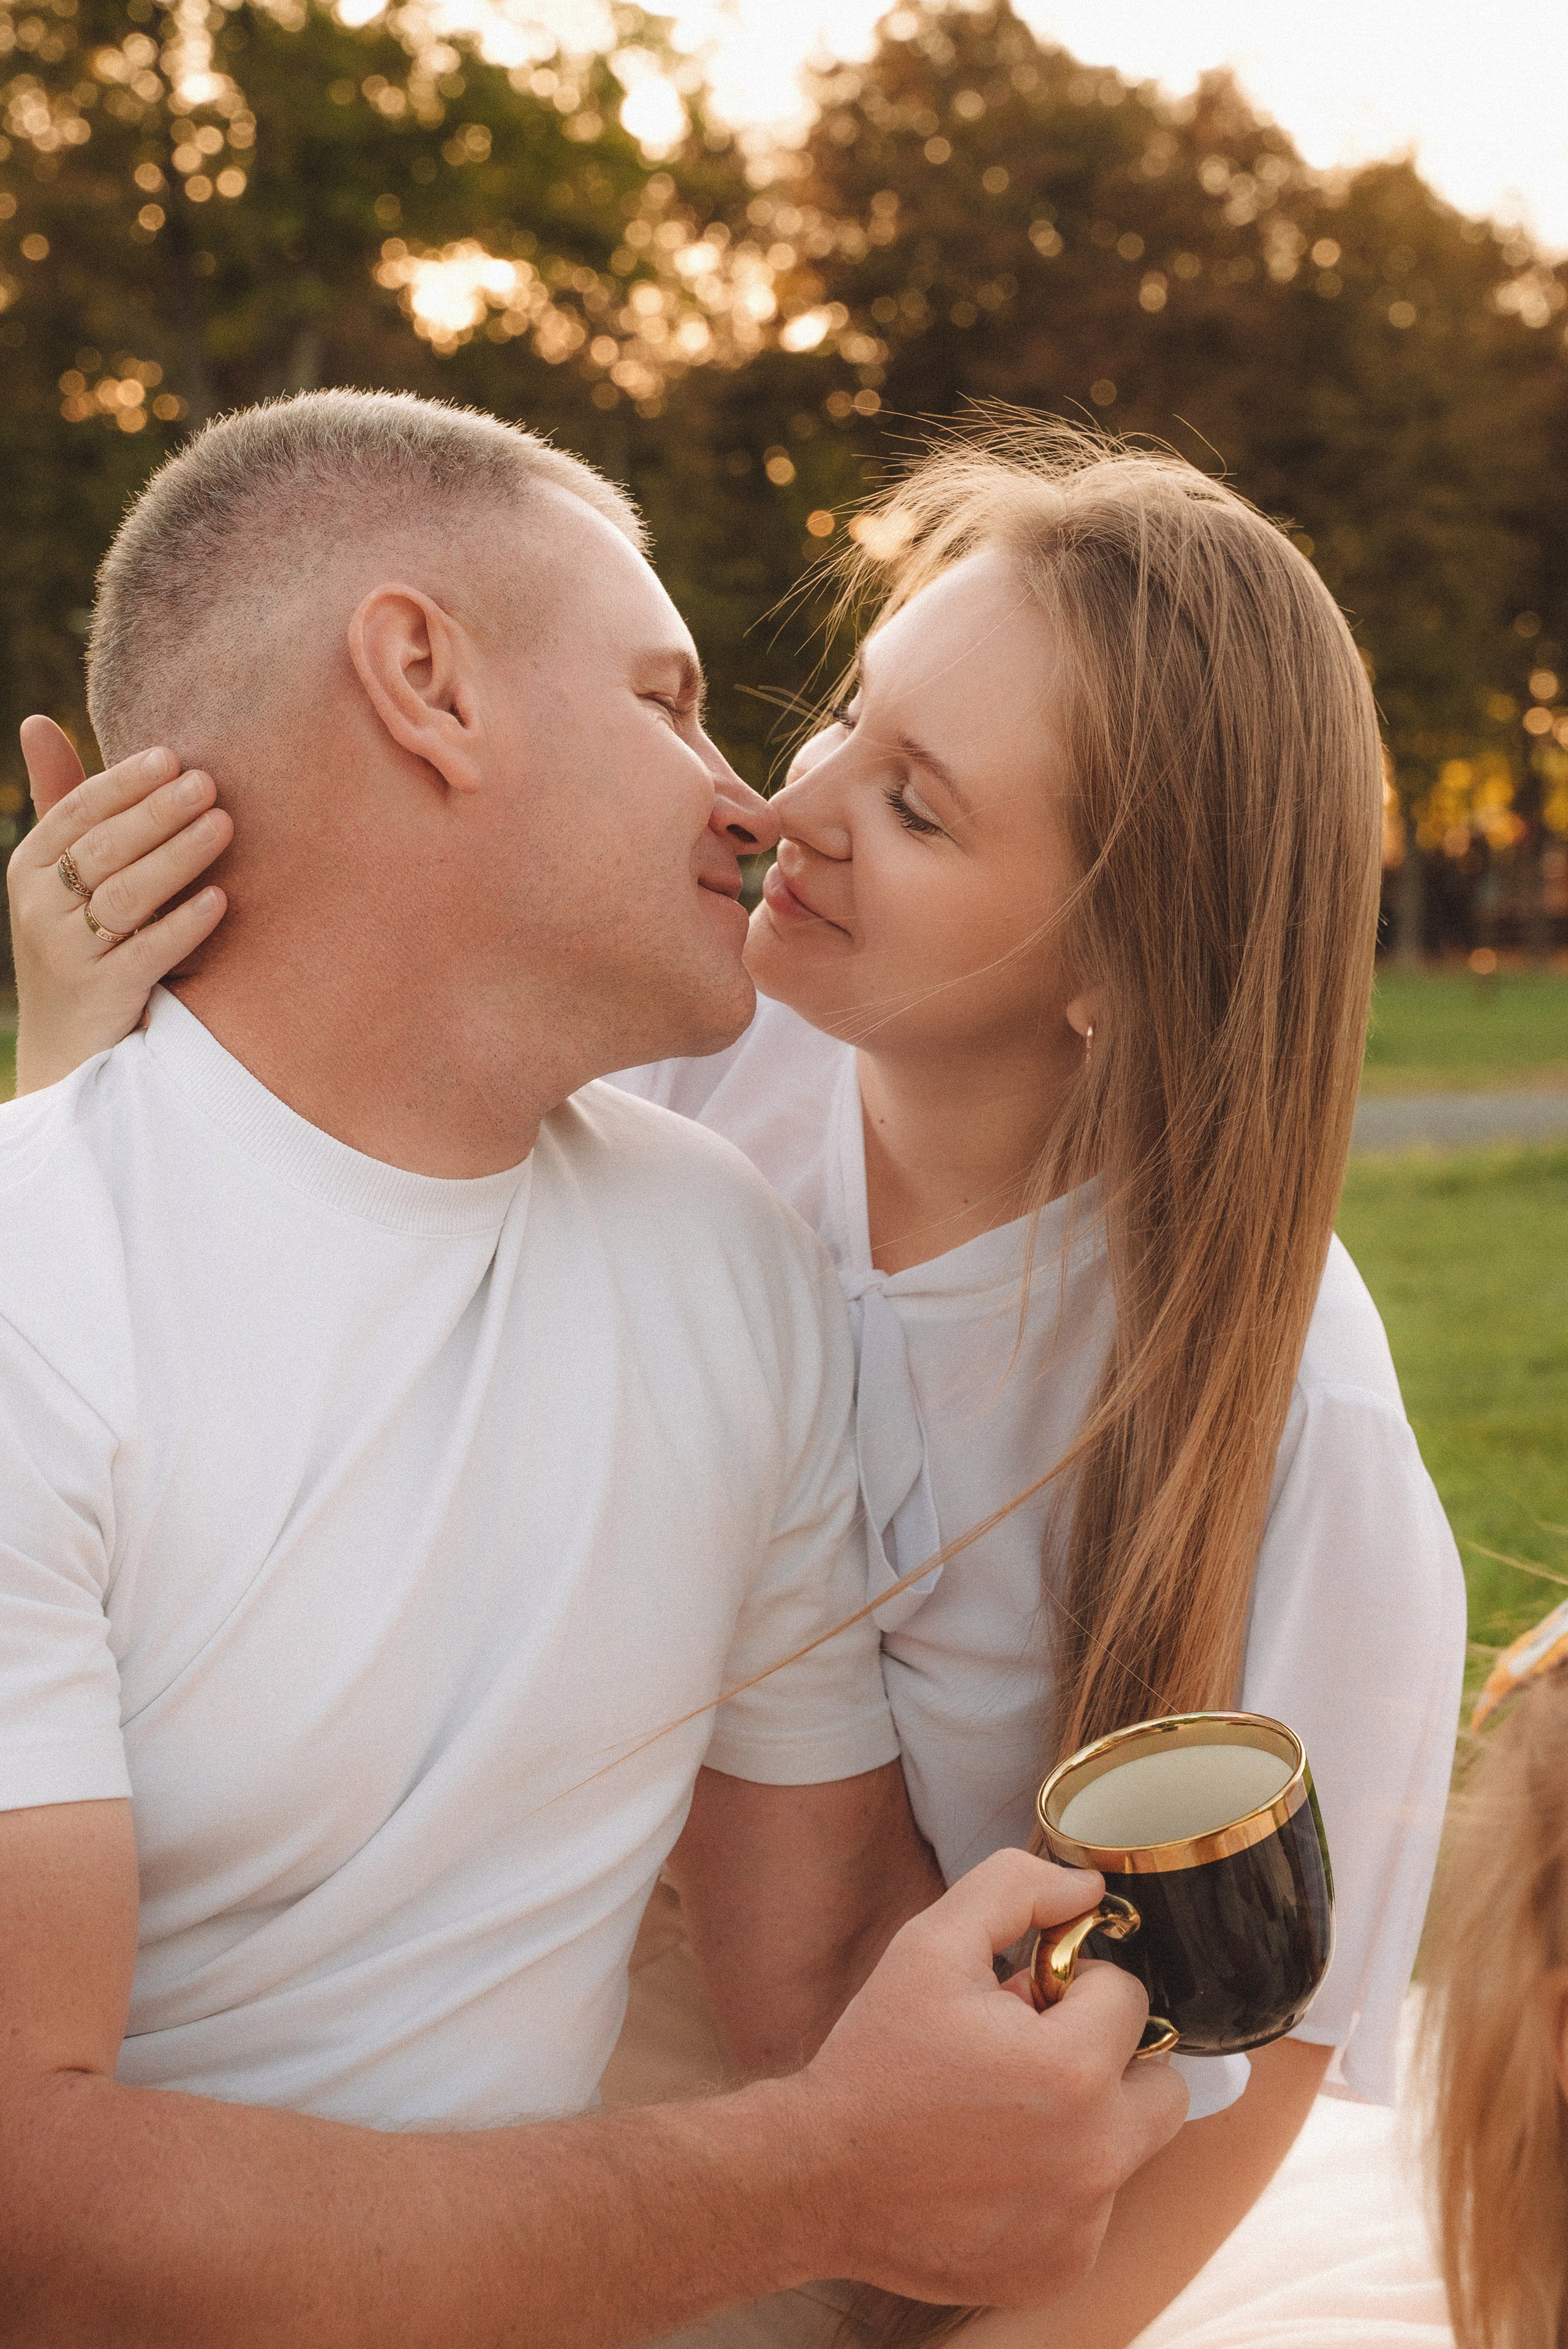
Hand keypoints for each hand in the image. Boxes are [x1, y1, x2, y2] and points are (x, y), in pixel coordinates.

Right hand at [7, 719, 231, 1093]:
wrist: (70, 1048)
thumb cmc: (78, 941)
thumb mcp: (61, 875)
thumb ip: (63, 804)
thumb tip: (35, 720)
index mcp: (30, 867)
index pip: (76, 811)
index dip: (124, 782)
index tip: (172, 755)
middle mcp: (39, 907)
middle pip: (103, 848)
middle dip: (157, 813)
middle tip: (208, 784)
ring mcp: (67, 953)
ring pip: (125, 895)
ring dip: (177, 857)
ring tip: (223, 826)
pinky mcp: (101, 995)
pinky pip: (147, 952)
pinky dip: (183, 924)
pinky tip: (220, 900)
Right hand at [790, 1849, 1187, 2308]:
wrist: (817, 2176)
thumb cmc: (877, 2055)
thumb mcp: (932, 1944)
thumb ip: (1016, 1889)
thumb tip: (1090, 1890)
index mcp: (1072, 2072)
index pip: (1127, 1998)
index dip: (1071, 1987)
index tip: (1022, 2001)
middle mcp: (1094, 2158)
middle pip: (1163, 2085)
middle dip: (1108, 2058)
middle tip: (1034, 2056)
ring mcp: (1081, 2225)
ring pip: (1130, 2148)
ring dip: (1087, 2122)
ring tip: (1007, 2113)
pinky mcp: (1060, 2271)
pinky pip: (1094, 2211)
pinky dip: (1059, 2187)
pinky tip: (993, 2171)